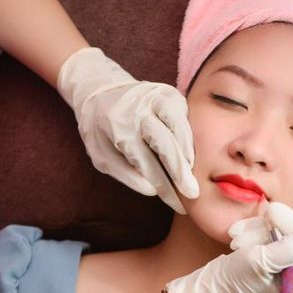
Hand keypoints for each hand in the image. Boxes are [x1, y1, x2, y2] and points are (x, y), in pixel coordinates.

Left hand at [57, 47, 198, 213]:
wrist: (99, 88)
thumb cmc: (99, 127)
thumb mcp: (100, 154)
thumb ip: (124, 173)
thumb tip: (151, 190)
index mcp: (116, 127)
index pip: (144, 163)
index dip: (162, 186)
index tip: (176, 205)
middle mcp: (136, 110)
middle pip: (164, 143)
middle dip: (180, 171)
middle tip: (193, 193)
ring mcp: (154, 98)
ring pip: (178, 125)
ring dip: (188, 152)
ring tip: (193, 173)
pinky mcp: (168, 92)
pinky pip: (184, 114)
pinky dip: (189, 134)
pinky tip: (190, 152)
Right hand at [229, 202, 292, 285]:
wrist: (209, 291)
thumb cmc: (234, 283)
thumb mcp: (260, 262)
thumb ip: (290, 248)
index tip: (280, 219)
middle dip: (277, 228)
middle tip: (260, 219)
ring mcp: (284, 265)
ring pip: (283, 232)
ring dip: (259, 229)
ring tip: (238, 239)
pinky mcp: (271, 254)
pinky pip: (271, 233)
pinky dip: (254, 229)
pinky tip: (236, 235)